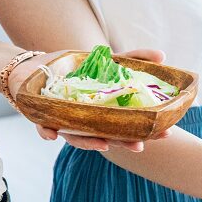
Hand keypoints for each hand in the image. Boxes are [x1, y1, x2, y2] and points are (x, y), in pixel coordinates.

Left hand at [7, 48, 171, 152]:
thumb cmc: (75, 69)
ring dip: (91, 144)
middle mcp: (89, 123)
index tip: (166, 132)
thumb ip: (135, 58)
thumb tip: (163, 55)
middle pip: (109, 137)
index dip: (148, 131)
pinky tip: (51, 135)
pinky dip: (48, 132)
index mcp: (107, 114)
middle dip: (125, 143)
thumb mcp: (108, 60)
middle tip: (140, 146)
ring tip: (104, 145)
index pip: (131, 126)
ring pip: (80, 139)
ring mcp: (67, 123)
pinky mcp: (43, 119)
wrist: (35, 67)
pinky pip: (45, 128)